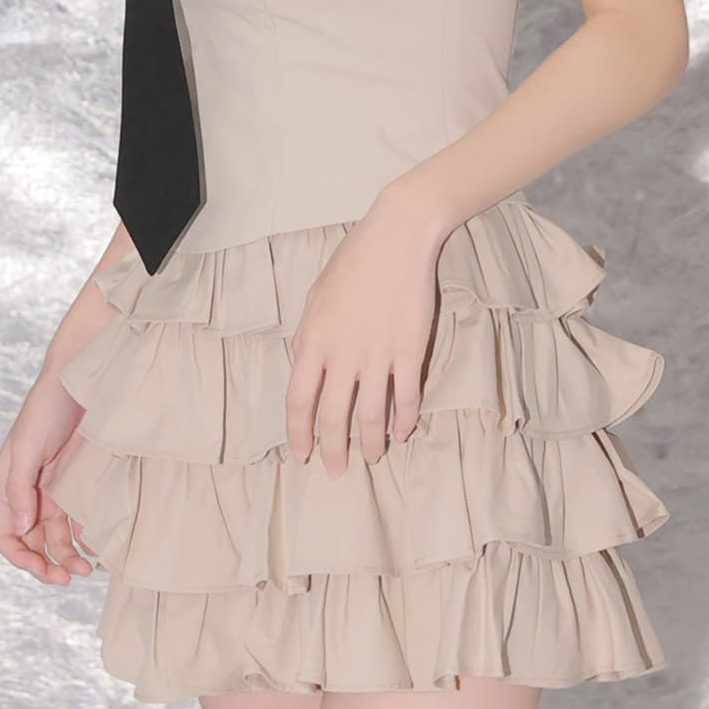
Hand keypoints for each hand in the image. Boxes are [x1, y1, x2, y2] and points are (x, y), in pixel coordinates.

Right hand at [0, 371, 98, 583]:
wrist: (83, 381)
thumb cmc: (46, 408)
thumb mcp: (25, 447)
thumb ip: (19, 489)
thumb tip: (21, 530)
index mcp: (7, 488)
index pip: (5, 536)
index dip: (21, 558)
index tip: (42, 570)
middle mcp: (28, 494)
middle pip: (32, 544)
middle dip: (47, 565)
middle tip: (68, 578)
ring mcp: (54, 492)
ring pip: (57, 538)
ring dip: (68, 557)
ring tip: (87, 569)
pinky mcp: (79, 485)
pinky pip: (80, 522)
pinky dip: (86, 538)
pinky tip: (98, 546)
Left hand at [286, 191, 447, 475]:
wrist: (396, 238)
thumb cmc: (353, 263)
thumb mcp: (316, 298)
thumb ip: (308, 338)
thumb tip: (304, 368)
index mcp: (313, 341)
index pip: (298, 400)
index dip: (298, 433)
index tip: (302, 454)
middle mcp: (342, 354)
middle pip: (333, 415)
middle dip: (334, 449)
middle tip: (337, 470)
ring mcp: (377, 354)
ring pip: (371, 414)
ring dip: (371, 442)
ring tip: (373, 457)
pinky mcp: (409, 350)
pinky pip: (406, 396)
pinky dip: (405, 418)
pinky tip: (403, 431)